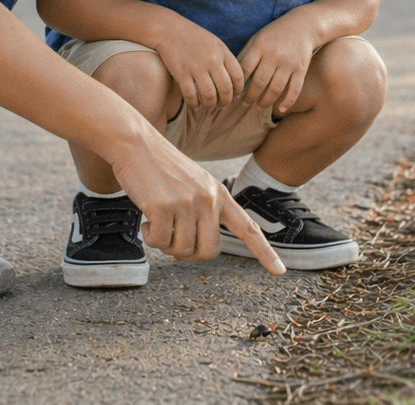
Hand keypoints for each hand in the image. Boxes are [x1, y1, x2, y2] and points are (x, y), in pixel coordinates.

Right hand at [110, 125, 284, 273]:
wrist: (135, 143)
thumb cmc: (160, 168)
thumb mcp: (192, 184)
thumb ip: (201, 211)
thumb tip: (194, 251)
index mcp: (219, 194)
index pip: (247, 228)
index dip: (264, 252)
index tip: (279, 272)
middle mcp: (209, 199)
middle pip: (208, 252)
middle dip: (188, 254)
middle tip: (171, 239)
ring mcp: (187, 203)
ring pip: (182, 250)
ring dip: (165, 244)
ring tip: (156, 222)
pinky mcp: (163, 207)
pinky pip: (159, 242)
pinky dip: (150, 237)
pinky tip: (145, 218)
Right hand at [152, 19, 244, 109]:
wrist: (168, 29)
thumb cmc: (193, 37)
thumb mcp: (215, 43)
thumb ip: (224, 59)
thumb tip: (233, 80)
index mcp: (222, 51)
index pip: (238, 76)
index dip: (239, 90)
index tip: (235, 95)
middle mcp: (212, 60)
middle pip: (226, 89)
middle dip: (226, 101)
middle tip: (223, 104)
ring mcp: (196, 67)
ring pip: (210, 95)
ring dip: (211, 104)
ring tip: (209, 105)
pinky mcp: (181, 73)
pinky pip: (191, 95)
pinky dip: (194, 104)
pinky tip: (195, 105)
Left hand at [237, 19, 316, 114]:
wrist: (303, 25)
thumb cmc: (275, 33)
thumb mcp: (258, 38)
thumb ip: (246, 54)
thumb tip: (232, 74)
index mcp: (260, 47)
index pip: (245, 70)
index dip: (238, 84)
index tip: (234, 94)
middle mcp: (274, 55)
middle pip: (259, 82)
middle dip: (250, 97)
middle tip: (245, 104)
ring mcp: (289, 63)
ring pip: (276, 89)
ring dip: (266, 101)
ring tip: (259, 107)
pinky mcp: (301, 69)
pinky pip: (294, 89)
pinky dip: (288, 102)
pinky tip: (281, 109)